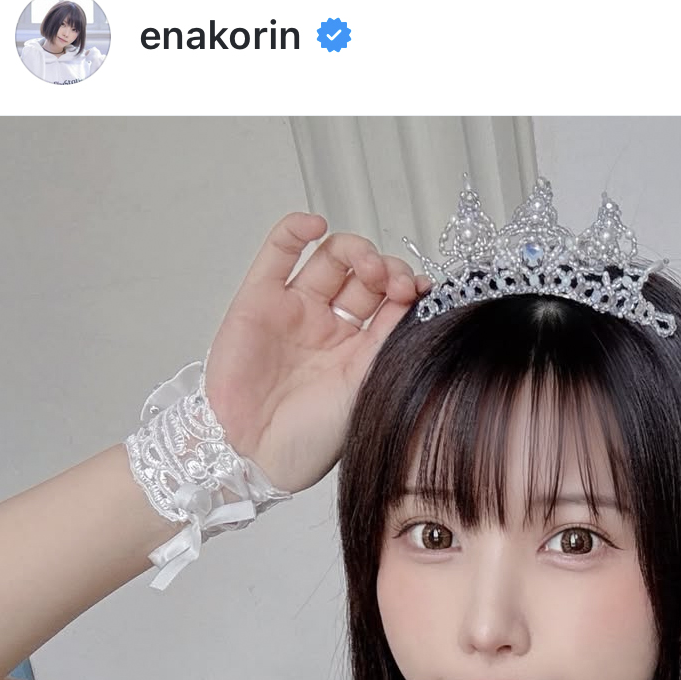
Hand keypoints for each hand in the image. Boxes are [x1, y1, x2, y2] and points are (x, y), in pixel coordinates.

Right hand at [201, 212, 433, 494]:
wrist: (257, 454)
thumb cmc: (310, 438)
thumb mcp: (365, 388)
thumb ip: (389, 343)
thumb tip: (423, 302)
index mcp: (359, 350)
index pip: (391, 301)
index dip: (407, 288)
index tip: (419, 292)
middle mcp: (329, 326)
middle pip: (364, 275)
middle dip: (385, 269)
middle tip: (393, 282)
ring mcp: (294, 311)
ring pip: (330, 258)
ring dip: (355, 250)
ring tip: (367, 265)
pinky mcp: (258, 300)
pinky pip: (277, 253)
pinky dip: (295, 230)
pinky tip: (316, 225)